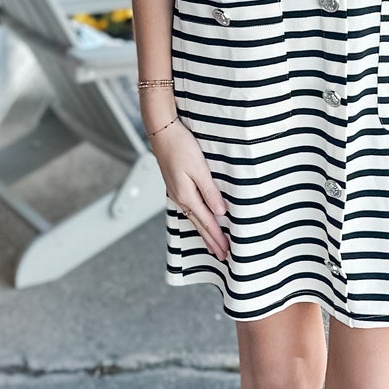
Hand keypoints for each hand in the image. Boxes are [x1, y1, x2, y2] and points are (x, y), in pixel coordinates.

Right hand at [150, 120, 230, 261]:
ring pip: (193, 218)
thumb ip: (210, 191)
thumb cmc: (181, 146)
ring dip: (204, 233)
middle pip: (199, 224)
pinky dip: (196, 220)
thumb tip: (220, 212)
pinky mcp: (175, 186)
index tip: (227, 251)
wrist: (161, 131)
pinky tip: (198, 222)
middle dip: (211, 241)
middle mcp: (180, 198)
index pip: (207, 222)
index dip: (217, 237)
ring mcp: (176, 193)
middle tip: (222, 256)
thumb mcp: (199, 168)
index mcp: (187, 195)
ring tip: (211, 246)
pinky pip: (188, 210)